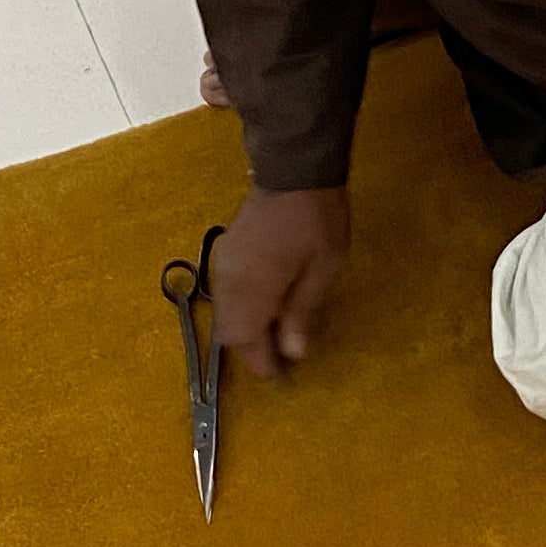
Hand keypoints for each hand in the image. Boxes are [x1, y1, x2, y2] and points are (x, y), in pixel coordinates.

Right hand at [210, 184, 347, 379]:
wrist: (292, 168)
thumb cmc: (315, 221)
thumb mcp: (321, 271)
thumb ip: (301, 312)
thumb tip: (291, 353)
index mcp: (252, 291)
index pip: (247, 342)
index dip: (263, 365)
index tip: (282, 378)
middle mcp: (229, 283)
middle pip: (230, 332)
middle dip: (251, 352)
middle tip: (279, 362)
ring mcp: (224, 265)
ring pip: (224, 314)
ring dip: (245, 332)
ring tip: (273, 339)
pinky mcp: (226, 252)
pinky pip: (225, 295)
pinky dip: (240, 311)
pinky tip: (263, 310)